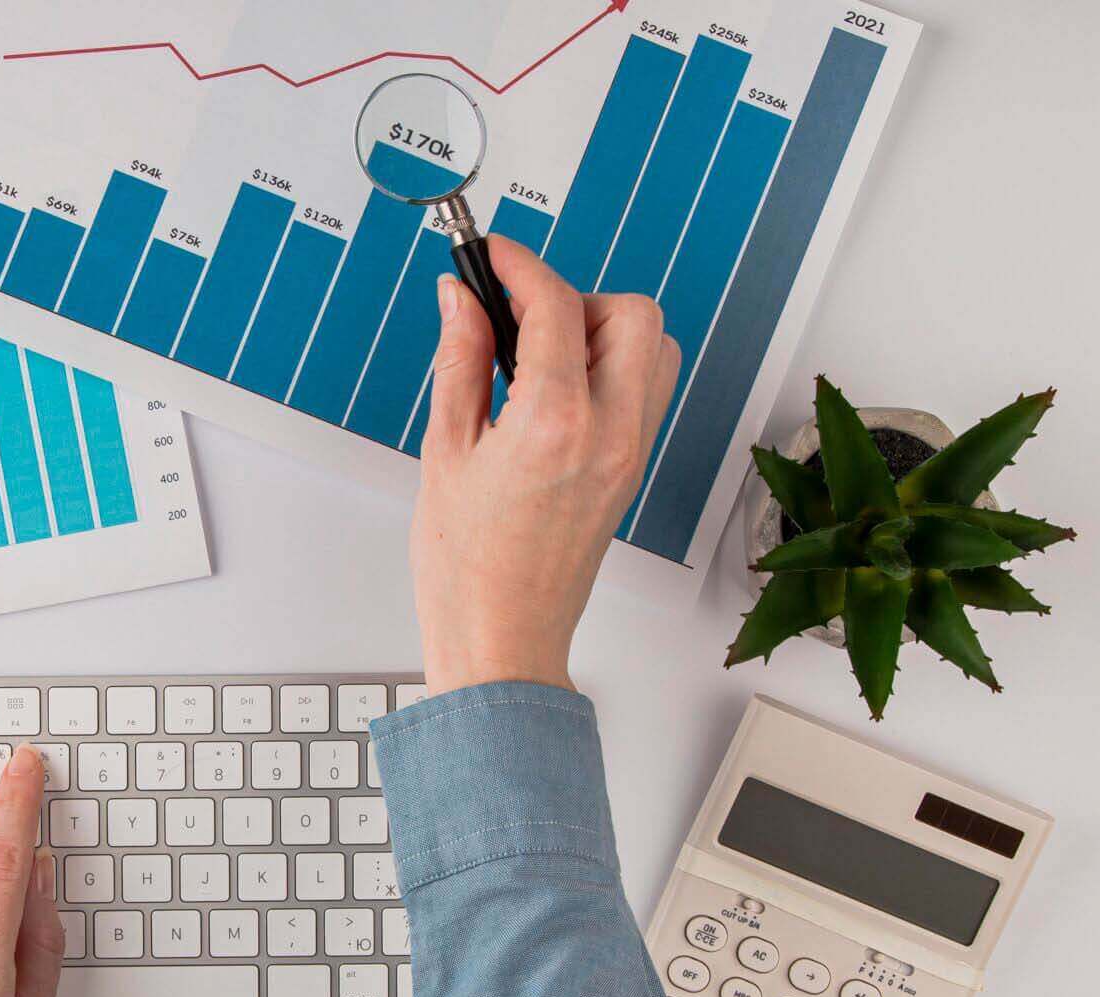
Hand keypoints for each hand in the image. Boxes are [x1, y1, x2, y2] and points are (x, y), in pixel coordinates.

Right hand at [412, 235, 680, 693]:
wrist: (502, 638)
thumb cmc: (466, 566)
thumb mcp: (445, 450)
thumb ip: (459, 361)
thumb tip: (461, 299)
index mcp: (556, 424)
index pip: (556, 306)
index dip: (520, 265)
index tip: (492, 255)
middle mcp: (611, 432)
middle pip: (632, 313)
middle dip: (574, 297)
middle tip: (517, 318)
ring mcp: (632, 451)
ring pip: (654, 347)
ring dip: (602, 330)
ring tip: (539, 358)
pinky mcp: (634, 468)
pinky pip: (645, 388)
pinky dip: (611, 367)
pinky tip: (556, 391)